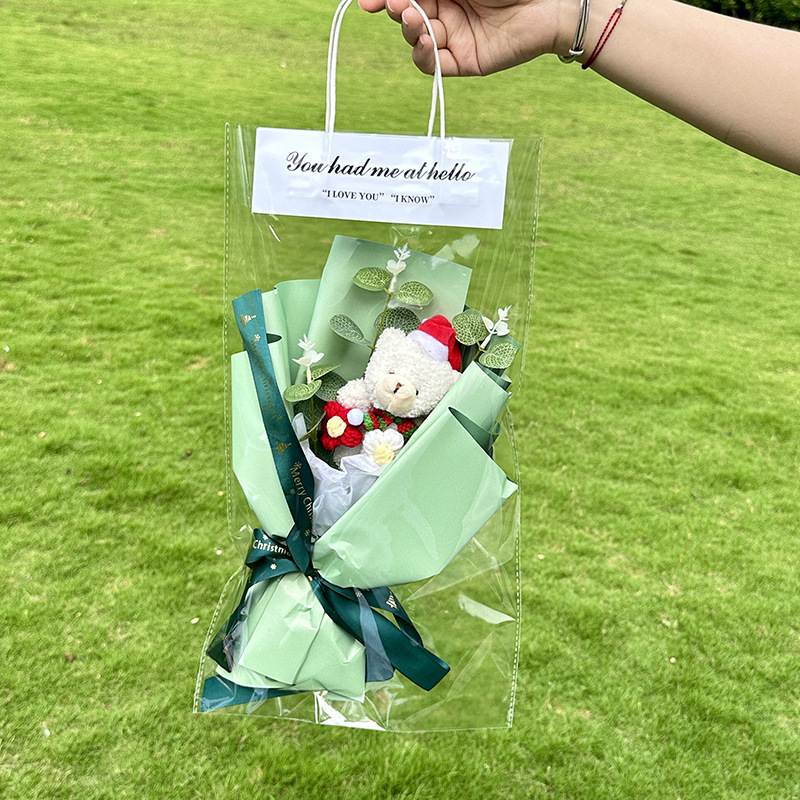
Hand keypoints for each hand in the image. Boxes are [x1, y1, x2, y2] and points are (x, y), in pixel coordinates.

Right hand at [358, 0, 568, 75]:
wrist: (550, 4)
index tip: (370, 1)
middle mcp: (447, 11)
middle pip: (406, 15)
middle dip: (395, 10)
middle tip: (394, 5)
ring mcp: (455, 37)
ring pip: (415, 39)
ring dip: (409, 30)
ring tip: (414, 19)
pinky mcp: (465, 61)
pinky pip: (433, 66)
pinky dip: (422, 55)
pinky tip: (423, 41)